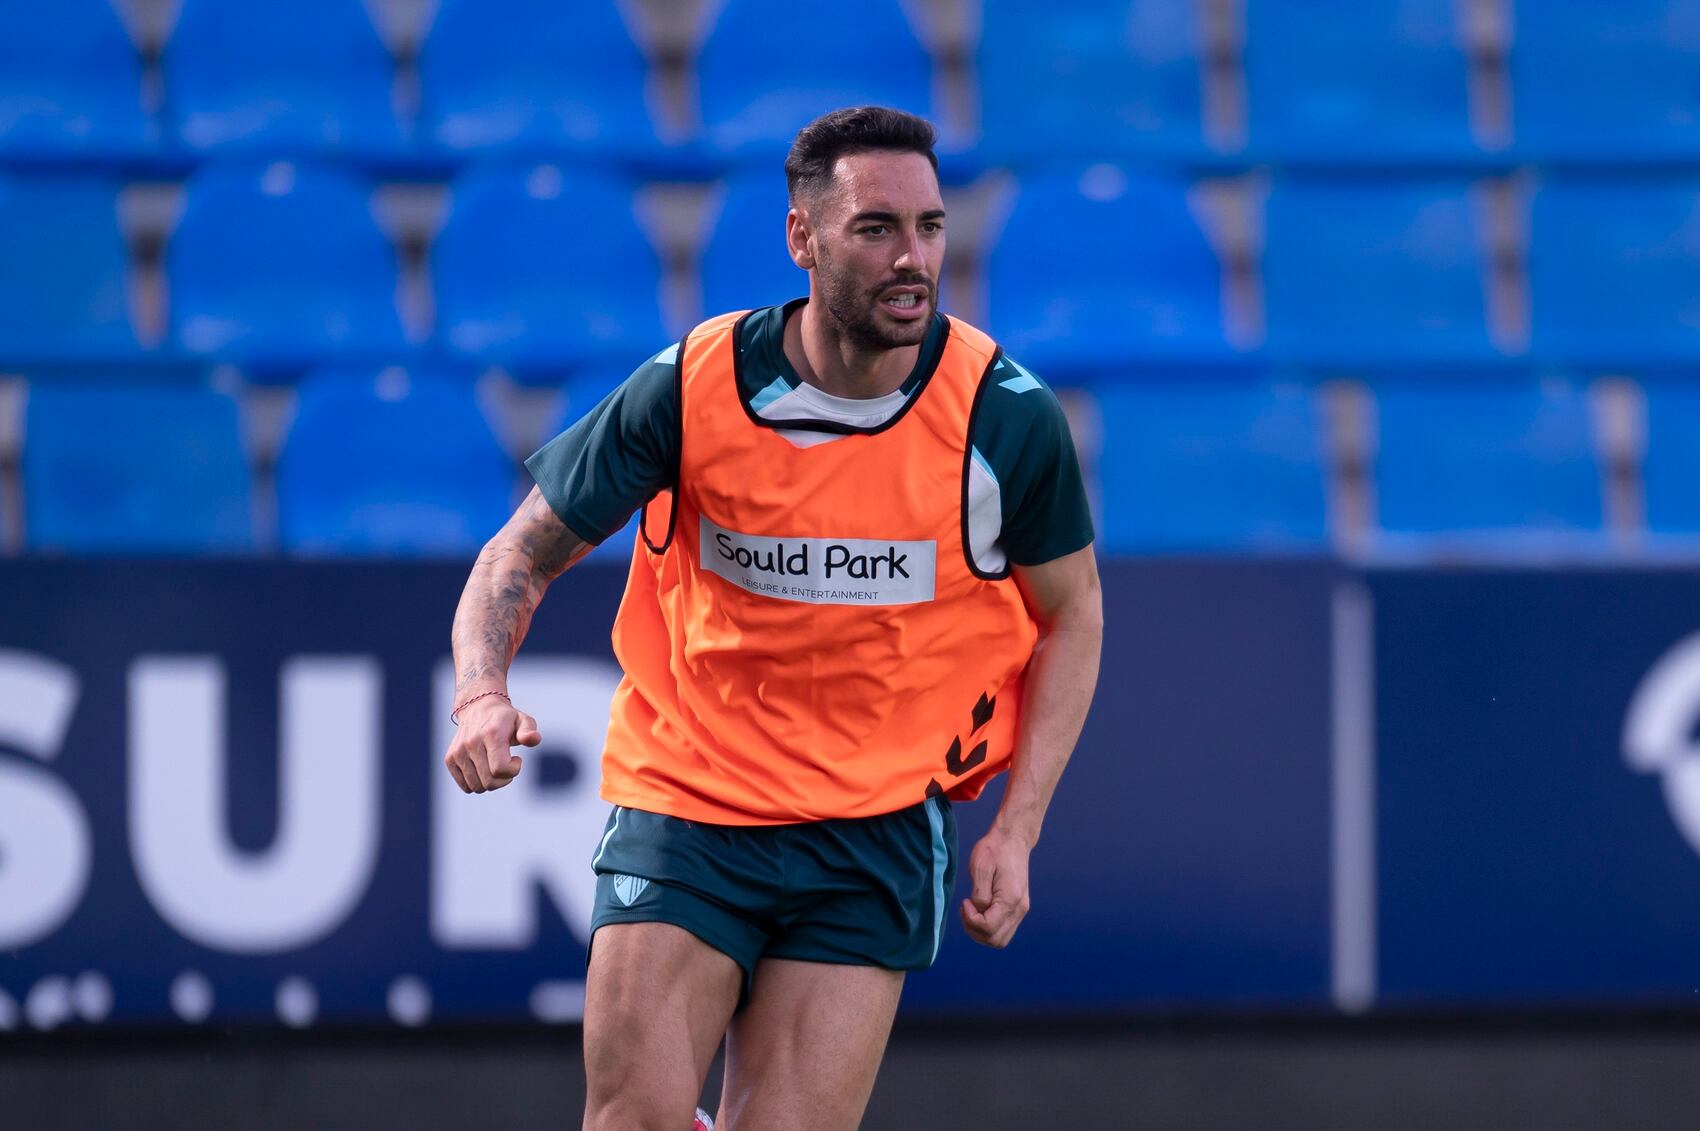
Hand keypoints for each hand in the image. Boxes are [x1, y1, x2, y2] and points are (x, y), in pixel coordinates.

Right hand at [443, 699, 540, 793]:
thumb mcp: (522, 720)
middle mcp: (471, 743)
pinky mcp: (450, 759)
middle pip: (489, 782)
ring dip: (490, 782)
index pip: (500, 769)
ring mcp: (458, 752)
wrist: (478, 708)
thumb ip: (529, 731)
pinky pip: (466, 786)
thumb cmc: (505, 719)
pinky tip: (483, 768)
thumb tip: (534, 739)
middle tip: (507, 765)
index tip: (517, 759)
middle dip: (504, 779)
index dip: (513, 770)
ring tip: (494, 766)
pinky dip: (477, 783)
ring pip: (477, 787)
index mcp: (491, 734)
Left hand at [959, 826, 1032, 947]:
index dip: (971, 920)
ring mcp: (1020, 910)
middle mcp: (1019, 909)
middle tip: (966, 908)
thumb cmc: (995, 850)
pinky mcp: (1018, 908)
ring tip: (971, 911)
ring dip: (981, 932)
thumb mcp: (980, 866)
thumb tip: (978, 910)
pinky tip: (979, 910)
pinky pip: (1003, 930)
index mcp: (1010, 899)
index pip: (988, 928)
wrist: (1013, 839)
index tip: (965, 901)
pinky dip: (988, 928)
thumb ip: (979, 893)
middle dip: (974, 930)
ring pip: (1000, 939)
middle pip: (995, 940)